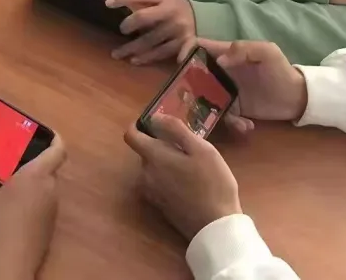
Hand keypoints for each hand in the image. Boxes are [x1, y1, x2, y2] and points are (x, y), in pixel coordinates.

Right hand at [0, 137, 66, 279]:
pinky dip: (33, 202)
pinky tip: (14, 212)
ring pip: (46, 187)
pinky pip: (44, 204)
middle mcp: (51, 188)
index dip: (55, 138)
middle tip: (13, 164)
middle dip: (34, 165)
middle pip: (49, 169)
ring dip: (33, 185)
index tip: (46, 133)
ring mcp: (53, 209)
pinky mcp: (51, 226)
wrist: (10, 263)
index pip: (58, 150)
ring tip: (10, 189)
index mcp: (37, 175)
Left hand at [107, 0, 195, 64]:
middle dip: (129, 25)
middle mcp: (170, 14)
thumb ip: (143, 0)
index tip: (108, 4)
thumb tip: (114, 3)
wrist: (204, 20)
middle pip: (143, 18)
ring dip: (133, 48)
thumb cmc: (175, 8)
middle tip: (122, 31)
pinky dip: (148, 58)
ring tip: (118, 54)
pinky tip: (136, 61)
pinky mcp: (183, 46)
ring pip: (151, 40)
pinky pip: (162, 54)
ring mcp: (177, 31)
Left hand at [124, 116, 240, 240]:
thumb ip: (176, 130)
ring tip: (192, 167)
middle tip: (188, 148)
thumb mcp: (201, 149)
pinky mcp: (159, 206)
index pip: (131, 136)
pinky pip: (158, 184)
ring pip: (153, 168)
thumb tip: (156, 117)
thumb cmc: (212, 183)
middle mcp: (145, 174)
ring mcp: (151, 193)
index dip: (139, 126)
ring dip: (166, 163)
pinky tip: (190, 184)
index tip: (157, 125)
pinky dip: (169, 179)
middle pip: (145, 152)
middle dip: (161, 146)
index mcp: (153, 157)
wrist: (215, 227)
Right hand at [189, 40, 307, 132]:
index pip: (199, 46)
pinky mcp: (234, 109)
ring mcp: (226, 91)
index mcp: (226, 53)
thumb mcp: (267, 52)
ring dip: (211, 111)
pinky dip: (232, 123)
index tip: (181, 65)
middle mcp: (221, 72)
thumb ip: (243, 49)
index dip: (186, 51)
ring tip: (234, 119)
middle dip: (190, 88)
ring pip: (205, 99)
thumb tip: (219, 59)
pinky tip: (247, 125)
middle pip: (195, 75)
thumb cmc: (281, 70)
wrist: (299, 98)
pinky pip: (222, 116)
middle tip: (192, 101)